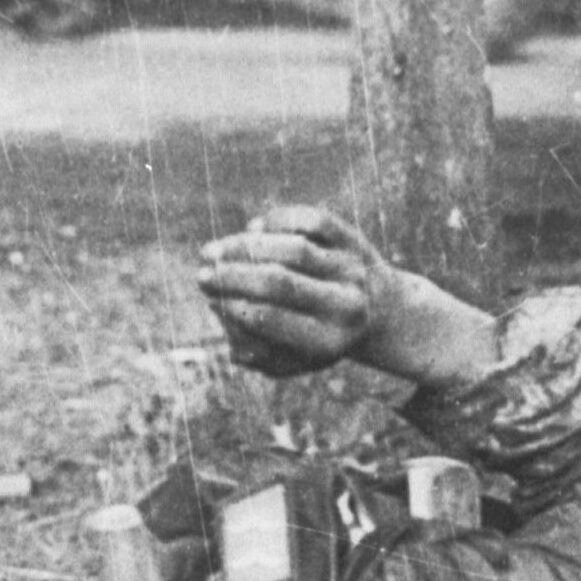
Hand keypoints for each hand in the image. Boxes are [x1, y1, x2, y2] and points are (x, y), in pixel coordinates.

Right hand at [196, 206, 494, 387]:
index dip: (234, 307)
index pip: (272, 319)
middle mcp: (345, 304)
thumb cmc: (319, 336)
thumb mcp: (292, 360)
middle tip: (202, 275)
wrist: (378, 310)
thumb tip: (231, 337)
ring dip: (245, 247)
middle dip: (233, 276)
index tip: (212, 300)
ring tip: (215, 251)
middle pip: (279, 282)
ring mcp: (351, 268)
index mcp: (329, 341)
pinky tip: (254, 230)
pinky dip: (277, 221)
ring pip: (292, 248)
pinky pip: (310, 220)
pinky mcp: (353, 238)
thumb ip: (258, 357)